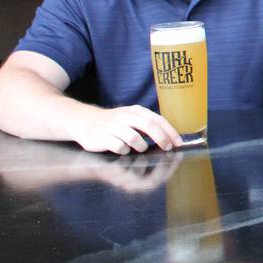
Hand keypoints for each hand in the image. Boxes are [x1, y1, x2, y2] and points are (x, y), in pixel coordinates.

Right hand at [65, 105, 184, 154]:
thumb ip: (148, 124)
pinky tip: (124, 151)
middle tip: (167, 148)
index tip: (178, 143)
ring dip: (141, 146)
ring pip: (133, 136)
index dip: (170, 131)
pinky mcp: (101, 137)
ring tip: (142, 149)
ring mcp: (112, 126)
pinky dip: (125, 150)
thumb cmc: (114, 123)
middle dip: (161, 138)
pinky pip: (118, 146)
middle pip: (148, 125)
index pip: (157, 119)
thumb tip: (170, 137)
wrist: (84, 121)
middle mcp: (124, 116)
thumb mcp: (132, 118)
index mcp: (135, 111)